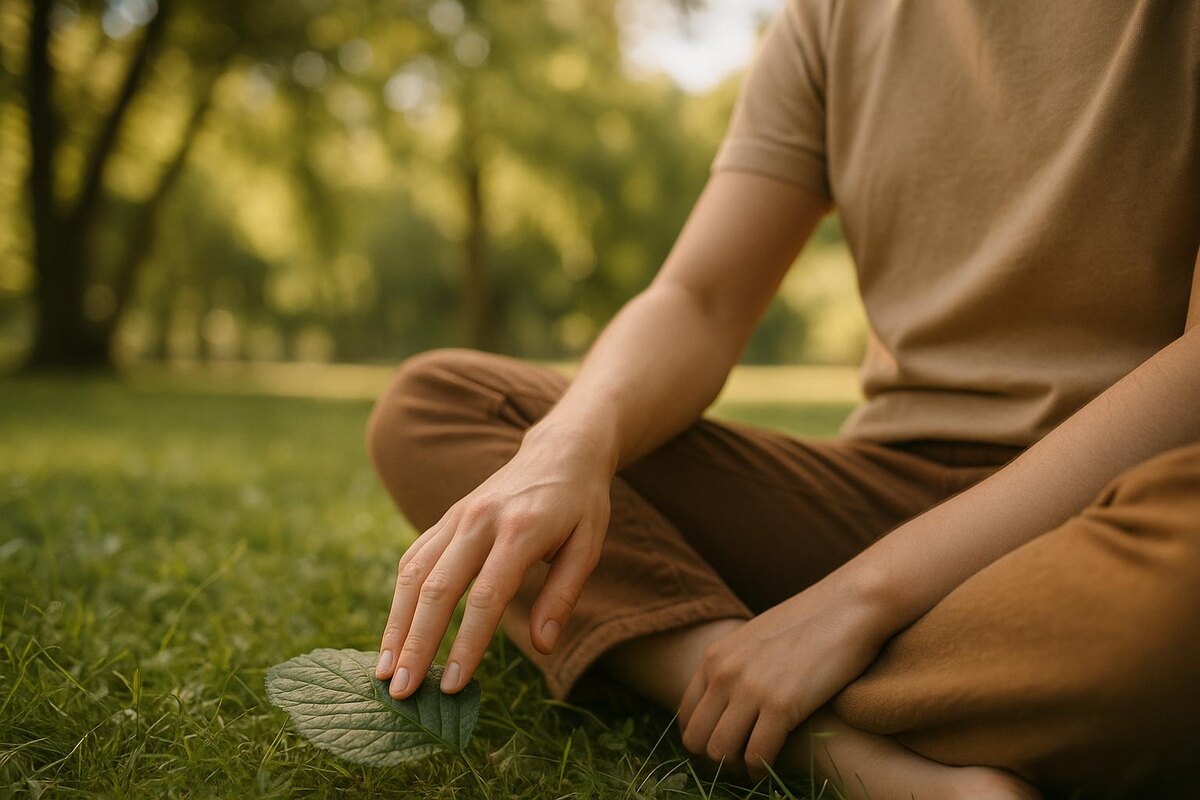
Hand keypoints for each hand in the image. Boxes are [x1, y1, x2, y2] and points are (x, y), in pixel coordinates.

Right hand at [374, 426, 611, 698]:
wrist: (560, 450)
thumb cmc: (580, 504)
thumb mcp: (588, 546)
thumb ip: (563, 594)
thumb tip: (544, 646)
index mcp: (520, 531)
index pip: (486, 597)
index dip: (466, 644)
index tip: (453, 685)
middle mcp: (479, 520)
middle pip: (437, 588)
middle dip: (416, 644)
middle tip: (402, 691)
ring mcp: (457, 516)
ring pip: (414, 573)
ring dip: (396, 625)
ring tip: (385, 672)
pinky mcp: (446, 518)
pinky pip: (414, 558)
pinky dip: (399, 598)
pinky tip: (394, 633)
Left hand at [678, 574, 888, 780]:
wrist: (850, 605)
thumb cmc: (811, 623)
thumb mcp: (757, 638)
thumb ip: (736, 665)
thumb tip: (729, 699)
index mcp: (715, 656)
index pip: (686, 715)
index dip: (701, 739)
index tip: (723, 747)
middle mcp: (724, 673)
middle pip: (697, 738)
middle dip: (714, 759)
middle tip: (737, 763)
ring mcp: (751, 688)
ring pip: (720, 752)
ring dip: (735, 768)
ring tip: (753, 767)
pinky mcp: (782, 705)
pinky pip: (756, 755)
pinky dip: (760, 770)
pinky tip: (770, 768)